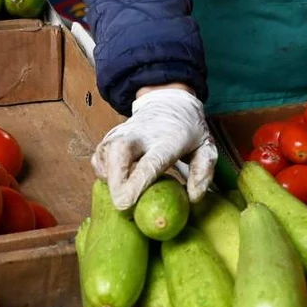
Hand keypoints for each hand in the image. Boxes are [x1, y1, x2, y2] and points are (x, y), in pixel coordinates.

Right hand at [92, 85, 216, 210]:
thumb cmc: (189, 131)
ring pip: (105, 154)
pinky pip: (99, 156)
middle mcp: (141, 134)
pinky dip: (103, 172)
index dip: (135, 183)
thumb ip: (203, 172)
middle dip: (113, 180)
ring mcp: (123, 133)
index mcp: (168, 140)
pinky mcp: (111, 136)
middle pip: (118, 152)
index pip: (149, 162)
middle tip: (119, 204)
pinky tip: (117, 179)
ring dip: (109, 178)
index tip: (126, 203)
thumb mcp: (206, 148)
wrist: (169, 101)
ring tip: (123, 192)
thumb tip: (193, 197)